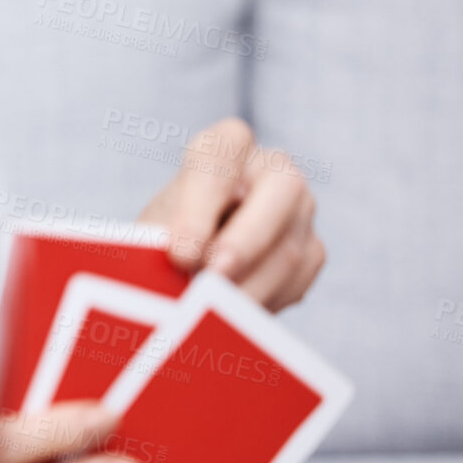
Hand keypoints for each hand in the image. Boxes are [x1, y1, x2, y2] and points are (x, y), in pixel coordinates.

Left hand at [139, 117, 325, 310]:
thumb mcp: (151, 230)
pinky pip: (295, 282)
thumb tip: (177, 271)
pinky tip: (228, 316)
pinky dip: (260, 304)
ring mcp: (300, 209)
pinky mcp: (311, 251)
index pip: (219, 157)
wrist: (183, 258)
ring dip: (249, 287)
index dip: (201, 208)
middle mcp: (272, 168)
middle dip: (245, 242)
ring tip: (209, 314)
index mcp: (225, 146)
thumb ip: (162, 241)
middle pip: (281, 189)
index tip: (179, 254)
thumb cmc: (162, 233)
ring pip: (289, 247)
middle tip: (212, 281)